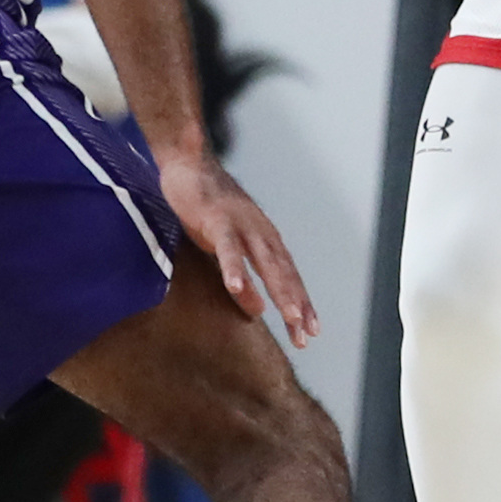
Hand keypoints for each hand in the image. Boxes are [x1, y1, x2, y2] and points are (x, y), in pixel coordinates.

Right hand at [159, 155, 317, 345]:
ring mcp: (241, 224)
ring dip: (279, 289)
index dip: (301, 303)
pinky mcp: (216, 218)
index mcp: (266, 240)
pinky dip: (233, 267)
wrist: (190, 166)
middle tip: (307, 334)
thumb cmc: (209, 211)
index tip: (311, 332)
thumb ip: (245, 280)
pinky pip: (226, 247)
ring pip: (265, 262)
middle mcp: (261, 232)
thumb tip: (259, 312)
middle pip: (284, 274)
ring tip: (290, 317)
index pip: (289, 277)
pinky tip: (234, 288)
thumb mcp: (229, 251)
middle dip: (297, 304)